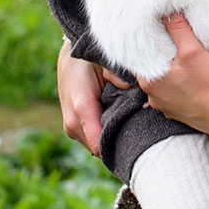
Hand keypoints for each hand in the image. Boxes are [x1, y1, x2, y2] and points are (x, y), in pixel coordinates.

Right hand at [56, 40, 129, 154]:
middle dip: (120, 140)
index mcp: (81, 107)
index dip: (120, 145)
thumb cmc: (90, 60)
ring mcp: (71, 128)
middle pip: (101, 149)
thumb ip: (118, 76)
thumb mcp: (105, 62)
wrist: (69, 59)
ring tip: (128, 121)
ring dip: (112, 137)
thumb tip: (133, 89)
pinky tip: (117, 120)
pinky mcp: (73, 128)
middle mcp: (73, 122)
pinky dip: (105, 133)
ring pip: (97, 146)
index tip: (139, 138)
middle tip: (139, 127)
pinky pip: (93, 139)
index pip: (99, 144)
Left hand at [138, 14, 208, 138]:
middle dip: (163, 56)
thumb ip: (178, 30)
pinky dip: (179, 85)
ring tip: (185, 61)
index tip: (160, 33)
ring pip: (162, 82)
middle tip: (176, 44)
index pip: (141, 56)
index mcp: (148, 80)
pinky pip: (173, 93)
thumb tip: (169, 14)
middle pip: (152, 68)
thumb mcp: (193, 51)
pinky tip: (191, 79)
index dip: (151, 43)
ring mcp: (164, 105)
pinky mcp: (177, 112)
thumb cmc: (208, 84)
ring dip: (171, 72)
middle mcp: (151, 95)